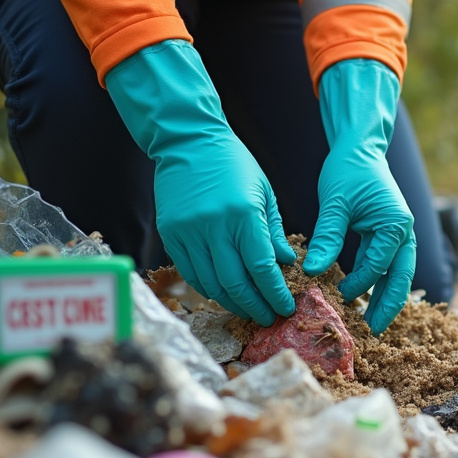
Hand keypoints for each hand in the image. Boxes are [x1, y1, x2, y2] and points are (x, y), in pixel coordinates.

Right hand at [107, 40, 295, 325]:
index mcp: (242, 214)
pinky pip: (191, 273)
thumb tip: (287, 265)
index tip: (285, 308)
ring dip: (232, 302)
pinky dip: (209, 288)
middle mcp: (213, 226)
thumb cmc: (233, 163)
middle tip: (268, 316)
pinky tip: (224, 293)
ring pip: (211, 284)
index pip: (261, 268)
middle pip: (236, 283)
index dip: (274, 294)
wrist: (188, 141)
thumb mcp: (263, 191)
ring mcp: (188, 232)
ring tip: (248, 309)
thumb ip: (274, 231)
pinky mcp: (171, 234)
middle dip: (255, 306)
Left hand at [303, 59, 414, 333]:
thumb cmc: (347, 171)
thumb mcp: (334, 204)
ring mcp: (401, 233)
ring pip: (399, 274)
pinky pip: (390, 264)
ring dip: (388, 297)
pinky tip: (367, 296)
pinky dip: (381, 281)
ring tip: (374, 322)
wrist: (360, 148)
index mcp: (394, 224)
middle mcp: (404, 231)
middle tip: (374, 331)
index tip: (338, 296)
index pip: (377, 265)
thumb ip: (326, 238)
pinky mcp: (391, 233)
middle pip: (401, 278)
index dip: (358, 284)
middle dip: (389, 306)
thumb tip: (311, 271)